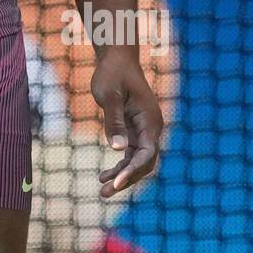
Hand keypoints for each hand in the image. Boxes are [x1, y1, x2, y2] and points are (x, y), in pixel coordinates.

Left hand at [90, 48, 163, 197]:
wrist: (116, 60)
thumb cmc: (112, 74)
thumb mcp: (109, 95)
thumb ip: (113, 121)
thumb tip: (117, 149)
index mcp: (150, 121)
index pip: (146, 154)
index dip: (132, 171)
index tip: (115, 184)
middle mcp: (151, 129)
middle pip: (144, 163)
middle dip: (126, 179)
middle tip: (104, 193)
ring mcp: (144, 131)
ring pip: (137, 161)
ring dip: (122, 176)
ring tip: (102, 190)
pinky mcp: (134, 131)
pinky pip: (130, 155)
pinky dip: (119, 166)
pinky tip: (104, 176)